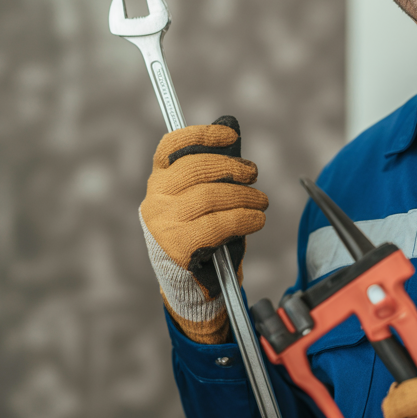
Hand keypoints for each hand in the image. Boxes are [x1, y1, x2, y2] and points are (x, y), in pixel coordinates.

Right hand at [139, 116, 267, 343]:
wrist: (192, 287)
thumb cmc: (202, 236)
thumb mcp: (203, 199)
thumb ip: (212, 171)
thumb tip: (230, 130)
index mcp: (158, 181)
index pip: (172, 146)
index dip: (202, 136)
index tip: (231, 136)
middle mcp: (155, 199)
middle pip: (197, 168)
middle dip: (233, 168)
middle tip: (254, 175)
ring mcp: (163, 223)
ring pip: (211, 195)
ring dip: (245, 196)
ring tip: (261, 202)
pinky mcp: (178, 246)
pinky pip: (218, 223)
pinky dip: (244, 218)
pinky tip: (256, 220)